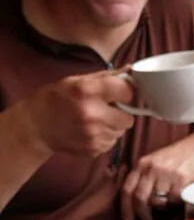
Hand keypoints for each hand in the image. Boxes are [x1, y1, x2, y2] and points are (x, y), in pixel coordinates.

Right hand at [20, 70, 134, 157]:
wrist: (37, 126)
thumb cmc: (57, 98)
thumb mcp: (77, 80)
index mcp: (88, 91)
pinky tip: (90, 131)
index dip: (124, 92)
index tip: (118, 93)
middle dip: (120, 113)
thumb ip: (106, 76)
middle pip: (128, 118)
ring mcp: (93, 135)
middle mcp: (93, 114)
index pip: (127, 92)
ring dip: (112, 126)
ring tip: (95, 120)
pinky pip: (112, 143)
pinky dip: (105, 137)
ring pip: (121, 131)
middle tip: (105, 109)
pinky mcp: (94, 150)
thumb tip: (131, 70)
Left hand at [121, 138, 193, 219]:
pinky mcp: (181, 178)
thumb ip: (145, 177)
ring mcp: (166, 173)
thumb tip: (136, 201)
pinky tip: (179, 196)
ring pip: (157, 200)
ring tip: (167, 204)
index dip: (125, 207)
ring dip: (162, 206)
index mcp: (143, 164)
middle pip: (139, 197)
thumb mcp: (155, 162)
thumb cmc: (178, 157)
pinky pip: (173, 198)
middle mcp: (152, 168)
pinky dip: (175, 202)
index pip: (127, 188)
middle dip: (141, 213)